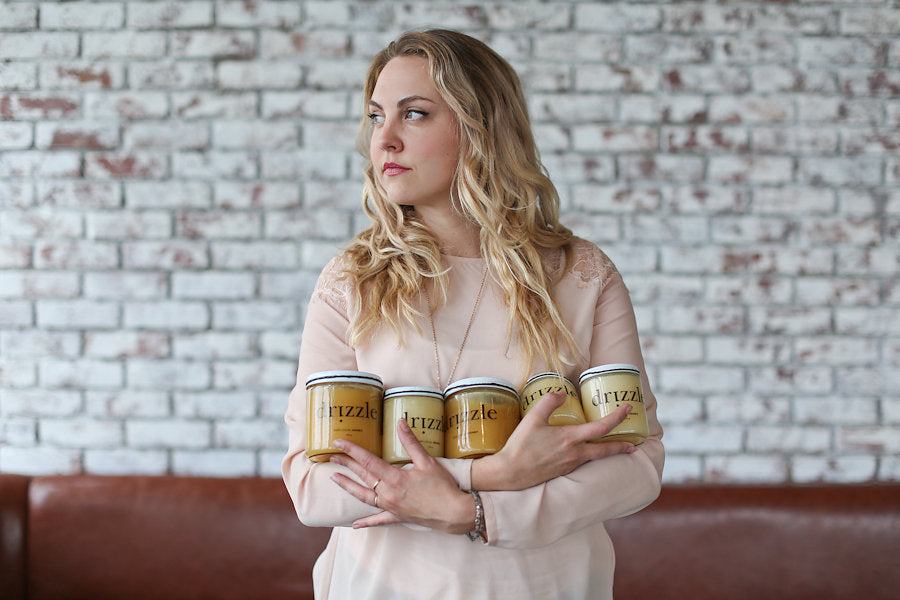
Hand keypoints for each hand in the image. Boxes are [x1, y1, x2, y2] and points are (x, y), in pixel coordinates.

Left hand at [329, 419, 473, 533]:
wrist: (453, 513)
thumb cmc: (442, 487)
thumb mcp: (428, 461)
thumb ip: (411, 442)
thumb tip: (400, 422)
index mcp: (395, 478)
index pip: (368, 460)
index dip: (352, 450)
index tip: (339, 442)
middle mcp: (388, 493)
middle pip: (363, 476)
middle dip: (346, 464)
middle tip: (332, 456)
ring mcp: (390, 507)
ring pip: (364, 496)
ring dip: (348, 487)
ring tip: (334, 479)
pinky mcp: (397, 517)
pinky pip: (378, 520)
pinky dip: (366, 522)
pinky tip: (354, 524)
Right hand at [472, 391, 635, 491]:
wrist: (509, 474)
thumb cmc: (520, 446)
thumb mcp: (532, 419)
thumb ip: (549, 402)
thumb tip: (562, 393)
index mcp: (570, 439)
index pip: (601, 428)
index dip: (617, 417)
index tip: (627, 410)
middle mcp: (575, 454)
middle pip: (606, 450)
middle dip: (621, 446)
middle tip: (633, 444)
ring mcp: (570, 465)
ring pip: (595, 458)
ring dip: (608, 452)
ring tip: (616, 448)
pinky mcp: (563, 472)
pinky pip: (583, 463)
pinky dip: (591, 457)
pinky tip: (586, 454)